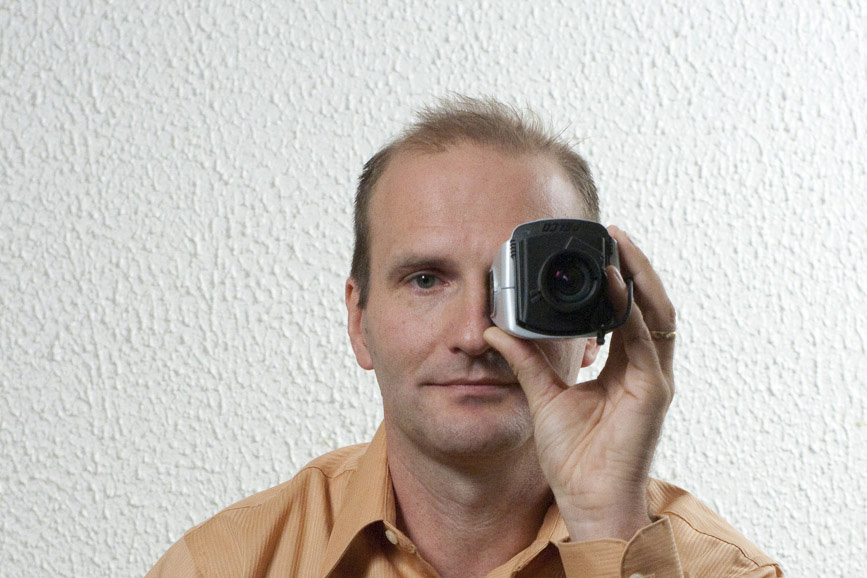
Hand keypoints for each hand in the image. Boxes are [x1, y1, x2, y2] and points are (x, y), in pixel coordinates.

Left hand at [483, 226, 675, 541]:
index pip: (627, 312)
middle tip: (614, 235)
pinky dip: (633, 316)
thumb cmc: (574, 456)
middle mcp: (644, 368)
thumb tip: (497, 330)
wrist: (587, 500)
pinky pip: (646, 345)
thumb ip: (525, 360)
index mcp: (624, 367)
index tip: (601, 251)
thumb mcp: (543, 395)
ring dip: (640, 279)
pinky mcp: (652, 393)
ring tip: (621, 248)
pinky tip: (619, 291)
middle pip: (649, 305)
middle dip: (635, 267)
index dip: (619, 280)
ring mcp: (653, 379)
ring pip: (657, 316)